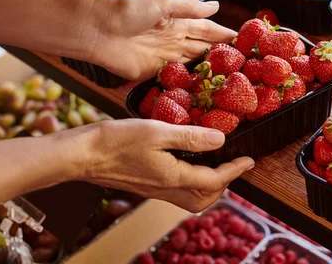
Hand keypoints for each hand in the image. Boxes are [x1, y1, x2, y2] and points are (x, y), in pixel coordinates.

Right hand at [80, 119, 254, 212]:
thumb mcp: (157, 131)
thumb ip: (190, 137)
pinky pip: (177, 192)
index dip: (235, 170)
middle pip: (205, 199)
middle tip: (234, 165)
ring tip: (216, 166)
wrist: (82, 155)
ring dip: (209, 187)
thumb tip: (220, 140)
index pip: (214, 180)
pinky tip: (190, 164)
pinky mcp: (147, 186)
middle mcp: (166, 189)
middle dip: (224, 185)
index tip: (249, 160)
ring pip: (191, 199)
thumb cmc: (116, 141)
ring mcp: (155, 190)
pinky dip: (192, 183)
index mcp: (173, 177)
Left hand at [87, 0, 235, 80]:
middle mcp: (175, 40)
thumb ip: (190, 7)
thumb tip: (217, 7)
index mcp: (179, 21)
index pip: (208, 29)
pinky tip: (204, 92)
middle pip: (203, 49)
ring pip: (193, 66)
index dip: (225, 35)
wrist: (99, 31)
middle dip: (222, 56)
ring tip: (232, 81)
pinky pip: (176, 80)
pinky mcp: (154, 74)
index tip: (244, 42)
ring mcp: (165, 58)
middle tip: (244, 66)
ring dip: (209, 71)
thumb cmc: (130, 11)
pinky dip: (190, 85)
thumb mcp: (164, 2)